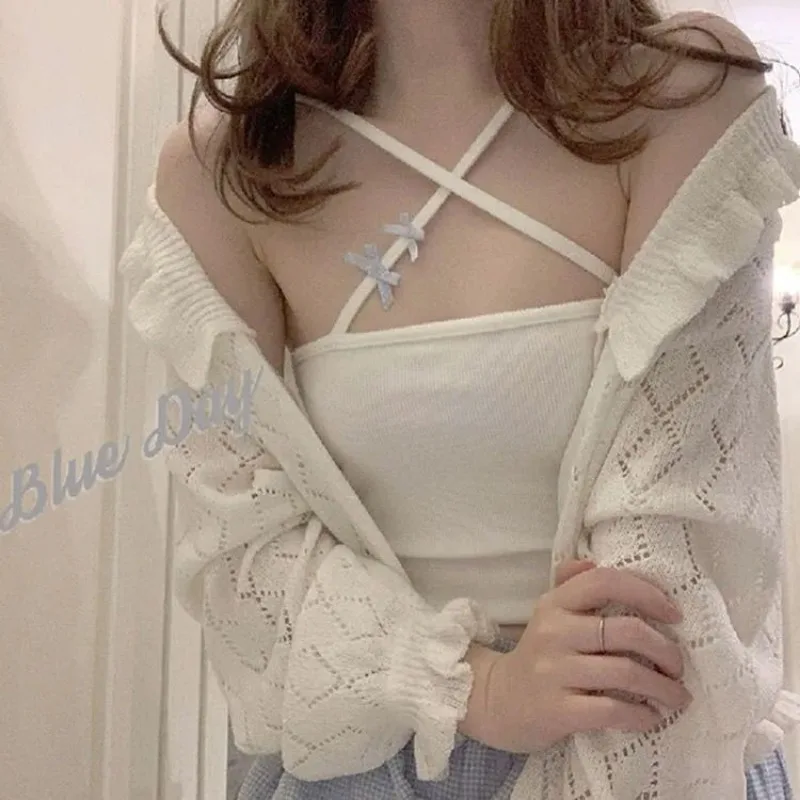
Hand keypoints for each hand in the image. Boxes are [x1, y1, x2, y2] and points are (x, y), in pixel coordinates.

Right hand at [462, 562, 689, 752]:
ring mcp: (554, 671)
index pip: (603, 581)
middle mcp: (554, 632)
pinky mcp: (558, 711)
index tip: (674, 614)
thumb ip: (571, 584)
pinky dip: (641, 715)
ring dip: (663, 687)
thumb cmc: (539, 655)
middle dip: (666, 650)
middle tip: (679, 666)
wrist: (498, 700)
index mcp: (555, 603)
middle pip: (626, 631)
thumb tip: (592, 559)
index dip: (646, 592)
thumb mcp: (549, 613)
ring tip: (678, 697)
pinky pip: (612, 711)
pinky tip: (651, 717)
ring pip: (626, 673)